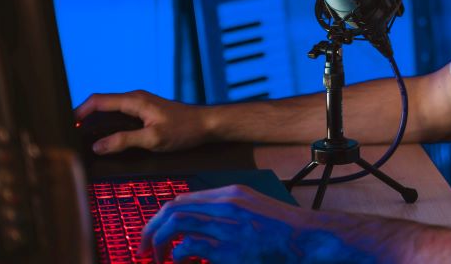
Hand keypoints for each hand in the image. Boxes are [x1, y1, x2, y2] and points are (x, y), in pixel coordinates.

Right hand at [74, 90, 211, 154]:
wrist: (207, 125)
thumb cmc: (184, 130)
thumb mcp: (153, 139)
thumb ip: (124, 141)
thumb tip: (97, 146)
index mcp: (134, 100)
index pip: (98, 101)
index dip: (79, 112)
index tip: (66, 127)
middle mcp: (135, 99)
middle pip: (101, 105)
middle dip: (84, 118)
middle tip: (70, 136)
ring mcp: (140, 105)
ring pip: (110, 111)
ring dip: (95, 123)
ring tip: (82, 139)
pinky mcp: (145, 112)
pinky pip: (120, 116)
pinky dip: (108, 125)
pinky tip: (105, 139)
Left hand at [139, 185, 371, 262]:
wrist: (306, 238)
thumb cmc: (282, 229)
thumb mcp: (253, 207)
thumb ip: (227, 211)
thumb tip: (197, 227)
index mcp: (231, 193)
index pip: (183, 199)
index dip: (161, 217)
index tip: (153, 232)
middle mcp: (226, 205)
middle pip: (173, 209)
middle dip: (151, 229)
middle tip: (144, 248)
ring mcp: (227, 226)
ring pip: (176, 223)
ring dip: (158, 242)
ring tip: (156, 257)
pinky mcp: (229, 249)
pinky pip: (189, 247)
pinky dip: (178, 254)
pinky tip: (180, 260)